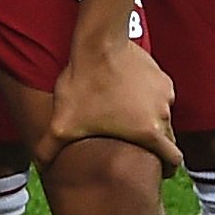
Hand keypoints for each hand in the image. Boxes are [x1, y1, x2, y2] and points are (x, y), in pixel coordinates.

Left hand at [41, 34, 181, 170]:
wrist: (97, 45)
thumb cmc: (82, 87)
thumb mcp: (62, 123)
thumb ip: (50, 148)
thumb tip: (40, 165)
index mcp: (150, 132)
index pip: (173, 159)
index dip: (166, 167)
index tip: (158, 169)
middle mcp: (165, 114)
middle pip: (167, 137)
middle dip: (154, 143)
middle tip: (133, 141)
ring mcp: (166, 94)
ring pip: (161, 114)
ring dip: (148, 117)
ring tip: (123, 114)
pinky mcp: (161, 77)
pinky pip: (158, 94)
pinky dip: (147, 97)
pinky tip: (126, 93)